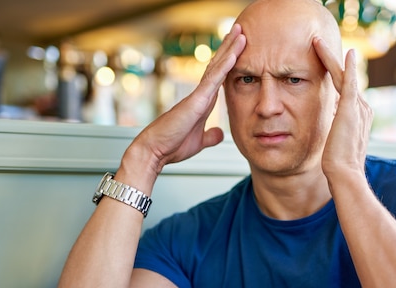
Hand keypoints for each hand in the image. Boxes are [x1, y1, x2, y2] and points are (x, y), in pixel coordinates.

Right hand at [126, 24, 246, 174]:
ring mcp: (197, 95)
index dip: (228, 62)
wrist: (155, 151)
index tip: (239, 48)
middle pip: (218, 66)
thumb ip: (210, 136)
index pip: (219, 76)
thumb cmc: (172, 145)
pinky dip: (224, 67)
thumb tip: (220, 133)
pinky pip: (212, 80)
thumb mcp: (199, 141)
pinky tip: (234, 54)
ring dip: (229, 49)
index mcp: (203, 102)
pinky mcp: (195, 101)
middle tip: (240, 29)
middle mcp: (200, 95)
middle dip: (229, 47)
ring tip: (239, 32)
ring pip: (216, 67)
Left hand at [312, 38, 372, 177]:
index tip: (324, 64)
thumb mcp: (335, 140)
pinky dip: (349, 67)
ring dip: (331, 58)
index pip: (343, 89)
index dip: (334, 75)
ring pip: (343, 75)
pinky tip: (348, 52)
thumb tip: (329, 117)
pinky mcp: (351, 109)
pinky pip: (350, 82)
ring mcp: (358, 107)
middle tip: (317, 43)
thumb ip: (335, 126)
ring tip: (317, 43)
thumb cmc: (338, 165)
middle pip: (344, 78)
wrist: (345, 174)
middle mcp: (362, 108)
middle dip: (331, 60)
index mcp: (358, 116)